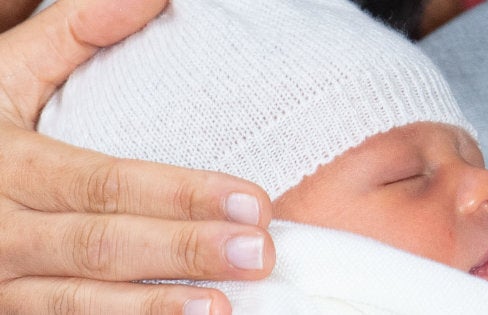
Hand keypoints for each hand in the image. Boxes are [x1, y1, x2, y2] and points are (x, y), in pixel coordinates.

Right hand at [0, 0, 274, 313]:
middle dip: (183, 251)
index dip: (181, 195)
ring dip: (153, 307)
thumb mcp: (3, 74)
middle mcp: (2, 230)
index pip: (107, 183)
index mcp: (10, 164)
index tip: (251, 202)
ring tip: (221, 307)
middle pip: (103, 244)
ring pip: (77, 301)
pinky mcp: (5, 310)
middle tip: (257, 254)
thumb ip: (72, 34)